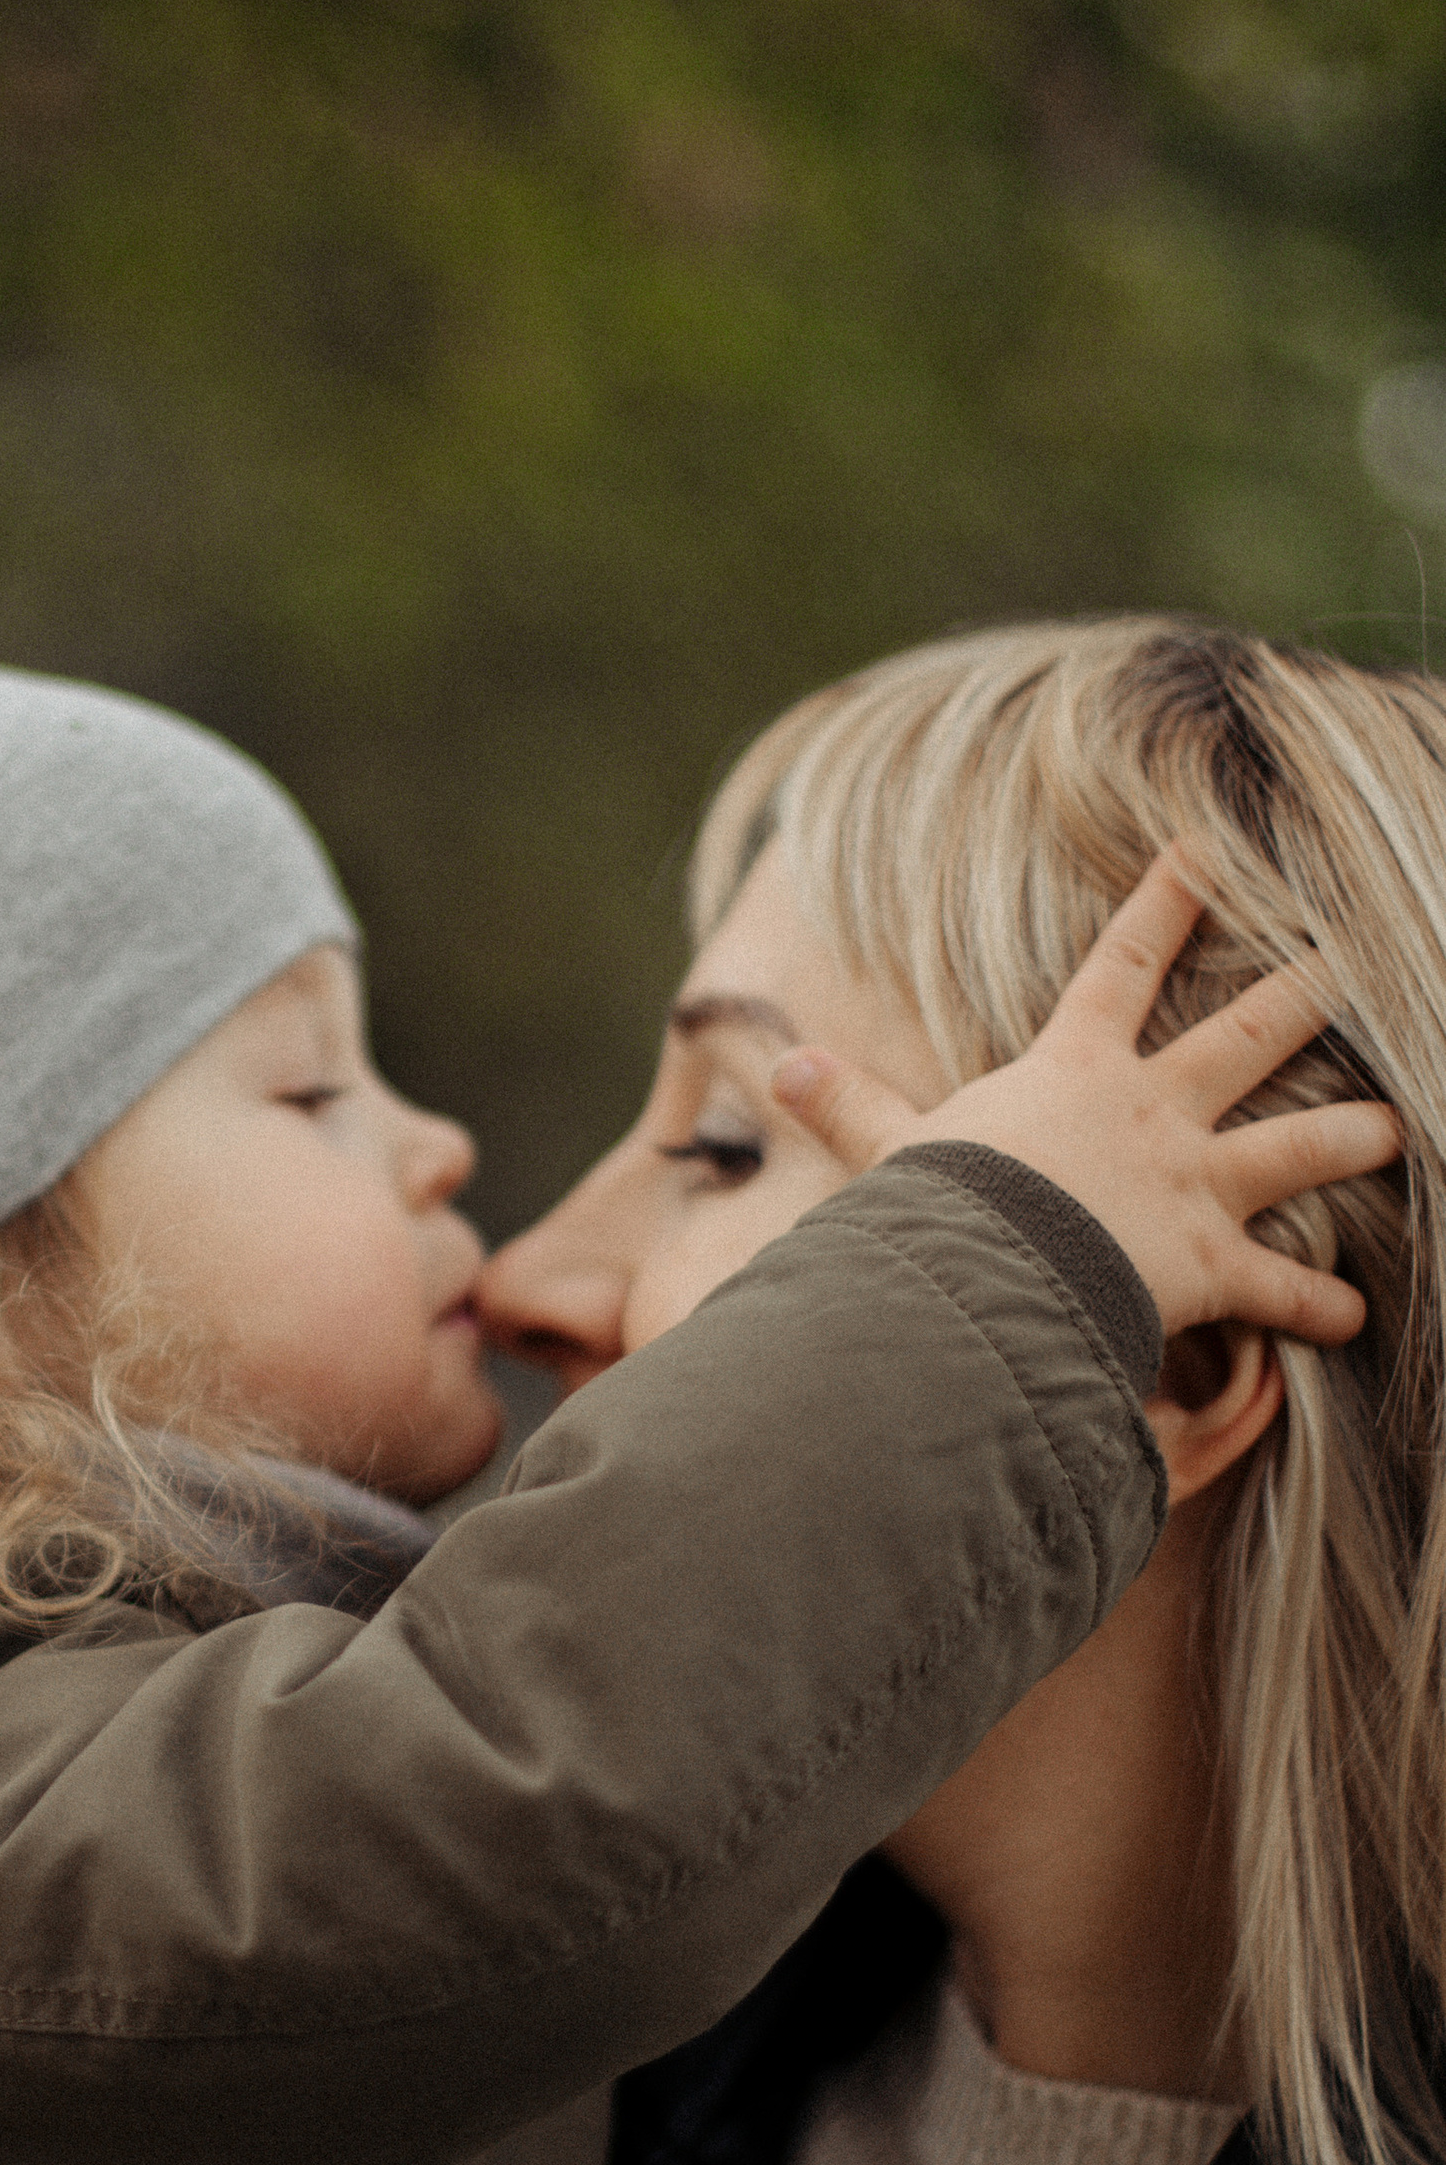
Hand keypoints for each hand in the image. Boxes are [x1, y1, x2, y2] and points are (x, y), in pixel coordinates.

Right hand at [766, 848, 1398, 1347]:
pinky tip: (1355, 1314)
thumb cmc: (939, 1210)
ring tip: (1394, 1128)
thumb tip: (780, 1067)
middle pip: (1250, 1035)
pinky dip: (1319, 1304)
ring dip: (1354, 1137)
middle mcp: (1154, 1112)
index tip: (1211, 850)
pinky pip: (1281, 1288)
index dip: (1167, 904)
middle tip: (1360, 956)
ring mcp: (1194, 1184)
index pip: (1123, 965)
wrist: (991, 1276)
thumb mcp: (889, 1151)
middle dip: (1309, 993)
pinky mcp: (1212, 1264)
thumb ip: (849, 1109)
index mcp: (1076, 1070)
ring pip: (1300, 1146)